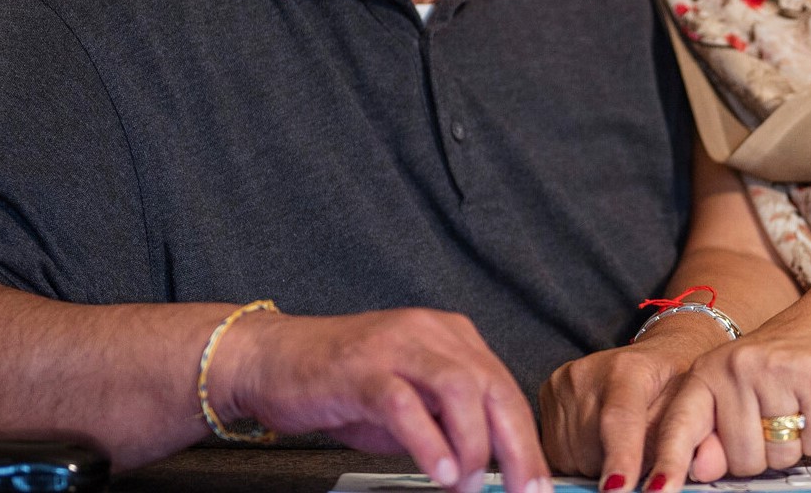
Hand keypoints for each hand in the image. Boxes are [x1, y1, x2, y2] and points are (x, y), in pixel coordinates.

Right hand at [215, 307, 551, 492]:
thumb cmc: (343, 382)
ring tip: (469, 483)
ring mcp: (395, 347)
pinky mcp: (360, 368)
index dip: (526, 440)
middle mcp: (430, 334)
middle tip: (523, 490)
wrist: (273, 358)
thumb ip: (449, 425)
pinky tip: (440, 470)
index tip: (536, 484)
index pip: (505, 389)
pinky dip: (428, 440)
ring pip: (457, 387)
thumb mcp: (410, 404)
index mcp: (451, 338)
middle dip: (516, 445)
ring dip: (472, 442)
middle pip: (492, 386)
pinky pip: (403, 403)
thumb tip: (489, 468)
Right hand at [539, 333, 696, 481]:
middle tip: (638, 460)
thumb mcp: (689, 408)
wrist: (654, 357)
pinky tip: (596, 443)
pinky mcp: (545, 393)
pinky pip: (556, 452)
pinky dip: (577, 458)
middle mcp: (587, 372)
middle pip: (592, 448)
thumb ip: (673, 443)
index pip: (620, 419)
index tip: (619, 490)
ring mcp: (561, 382)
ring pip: (571, 456)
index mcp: (628, 368)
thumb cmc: (676, 386)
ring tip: (618, 446)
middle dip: (615, 468)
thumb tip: (659, 484)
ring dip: (594, 466)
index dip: (620, 459)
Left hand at [644, 304, 810, 485]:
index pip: (681, 424)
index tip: (656, 491)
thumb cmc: (780, 366)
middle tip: (772, 420)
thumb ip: (713, 434)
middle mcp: (734, 366)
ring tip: (796, 408)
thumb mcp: (737, 393)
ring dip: (794, 446)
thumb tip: (699, 470)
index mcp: (706, 372)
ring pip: (780, 454)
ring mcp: (774, 369)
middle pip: (741, 458)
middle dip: (761, 455)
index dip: (669, 463)